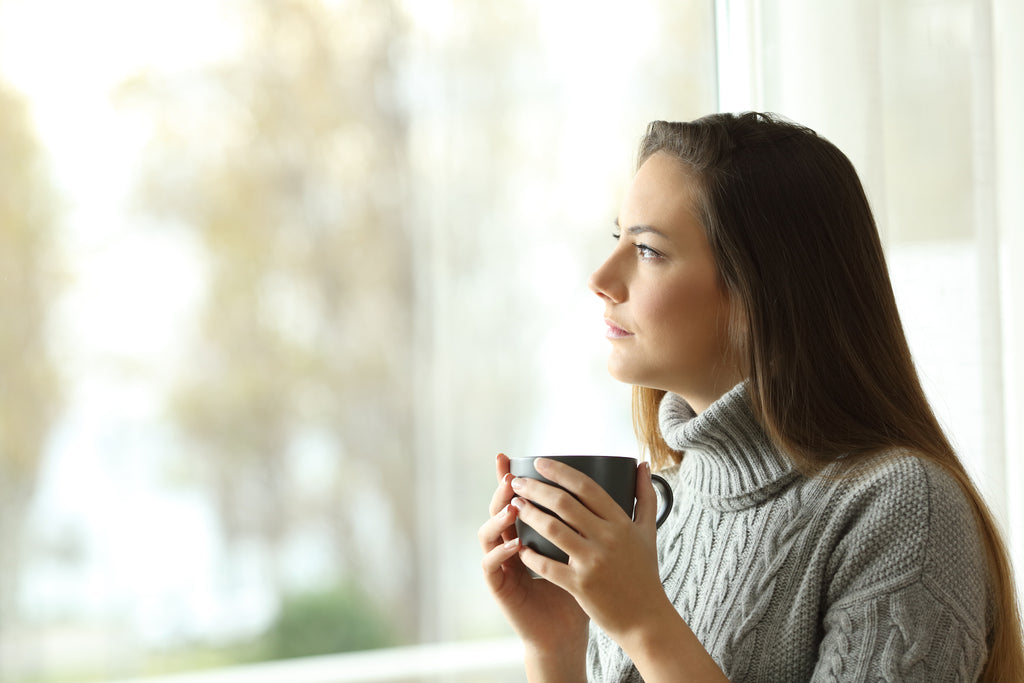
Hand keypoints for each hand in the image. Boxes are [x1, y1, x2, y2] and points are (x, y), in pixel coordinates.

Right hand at [478, 454, 588, 670]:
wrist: (565, 632)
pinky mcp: (500, 587)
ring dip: (499, 518)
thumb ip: (594, 522)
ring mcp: (502, 564)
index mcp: (529, 531)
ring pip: (487, 533)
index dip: (509, 477)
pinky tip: (515, 545)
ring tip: (514, 507)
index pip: (517, 498)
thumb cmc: (578, 590)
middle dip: (502, 491)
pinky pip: (492, 565)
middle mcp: (510, 542)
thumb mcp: (587, 551)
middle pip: (498, 509)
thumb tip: (622, 486)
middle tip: (512, 477)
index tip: (509, 456)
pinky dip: (501, 553)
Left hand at [509, 458, 666, 643]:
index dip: (559, 472)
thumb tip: (643, 465)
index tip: (539, 463)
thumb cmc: (644, 574)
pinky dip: (530, 554)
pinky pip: (547, 565)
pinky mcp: (580, 585)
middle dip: (536, 489)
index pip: (586, 487)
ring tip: (514, 505)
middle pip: (564, 504)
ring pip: (552, 529)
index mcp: (621, 523)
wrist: (646, 620)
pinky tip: (518, 545)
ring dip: (529, 514)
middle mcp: (607, 539)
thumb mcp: (649, 532)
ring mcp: (593, 562)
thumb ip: (646, 497)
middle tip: (518, 482)